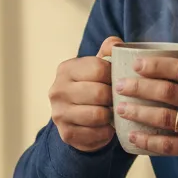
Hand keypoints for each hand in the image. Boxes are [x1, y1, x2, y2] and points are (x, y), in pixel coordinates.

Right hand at [49, 36, 122, 151]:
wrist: (76, 117)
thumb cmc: (93, 86)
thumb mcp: (98, 66)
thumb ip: (109, 50)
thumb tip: (116, 44)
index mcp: (66, 69)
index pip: (98, 68)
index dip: (115, 75)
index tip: (120, 81)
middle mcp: (58, 89)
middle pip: (100, 93)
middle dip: (115, 97)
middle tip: (120, 100)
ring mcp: (59, 113)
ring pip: (98, 114)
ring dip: (111, 115)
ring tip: (114, 113)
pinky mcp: (66, 134)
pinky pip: (96, 134)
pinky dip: (107, 132)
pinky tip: (107, 127)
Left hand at [114, 19, 177, 175]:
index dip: (157, 65)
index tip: (136, 64)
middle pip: (168, 92)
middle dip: (139, 88)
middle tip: (119, 85)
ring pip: (165, 118)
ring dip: (139, 113)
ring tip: (120, 108)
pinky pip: (168, 145)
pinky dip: (148, 141)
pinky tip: (132, 136)